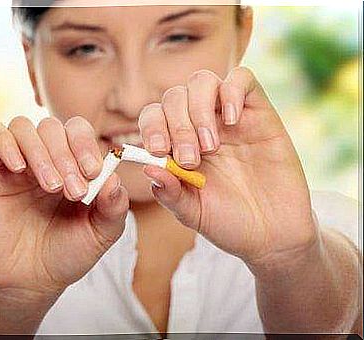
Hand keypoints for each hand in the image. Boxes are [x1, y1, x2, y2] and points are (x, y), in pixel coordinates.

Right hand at [0, 116, 128, 295]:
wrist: (30, 280)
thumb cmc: (67, 252)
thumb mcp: (102, 233)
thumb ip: (114, 207)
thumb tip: (115, 178)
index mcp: (74, 165)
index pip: (78, 131)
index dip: (86, 145)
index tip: (92, 172)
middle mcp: (46, 158)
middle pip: (53, 127)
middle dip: (66, 155)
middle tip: (73, 191)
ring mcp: (18, 162)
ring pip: (24, 127)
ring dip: (41, 152)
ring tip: (50, 186)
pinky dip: (7, 143)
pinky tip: (19, 169)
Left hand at [139, 67, 318, 268]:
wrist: (273, 233)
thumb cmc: (229, 221)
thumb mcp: (192, 212)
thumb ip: (169, 192)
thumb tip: (147, 168)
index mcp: (177, 146)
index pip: (153, 116)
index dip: (151, 127)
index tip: (158, 151)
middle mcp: (200, 126)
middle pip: (174, 96)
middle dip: (177, 126)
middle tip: (191, 159)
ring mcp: (229, 117)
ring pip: (202, 81)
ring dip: (199, 110)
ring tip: (211, 146)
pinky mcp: (260, 113)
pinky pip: (242, 78)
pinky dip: (231, 92)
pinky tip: (232, 122)